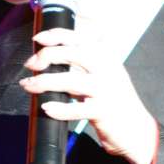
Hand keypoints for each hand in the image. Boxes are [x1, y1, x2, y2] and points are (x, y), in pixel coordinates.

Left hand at [20, 27, 157, 163]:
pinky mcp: (103, 110)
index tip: (37, 39)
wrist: (135, 127)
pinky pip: (75, 109)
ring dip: (44, 82)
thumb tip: (52, 50)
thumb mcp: (103, 72)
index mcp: (105, 56)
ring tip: (28, 85)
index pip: (78, 37)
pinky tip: (47, 108)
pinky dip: (58, 109)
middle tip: (30, 65)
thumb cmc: (113, 98)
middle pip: (72, 53)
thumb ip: (83, 60)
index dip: (55, 35)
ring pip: (70, 80)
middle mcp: (107, 68)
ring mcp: (106, 89)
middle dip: (46, 56)